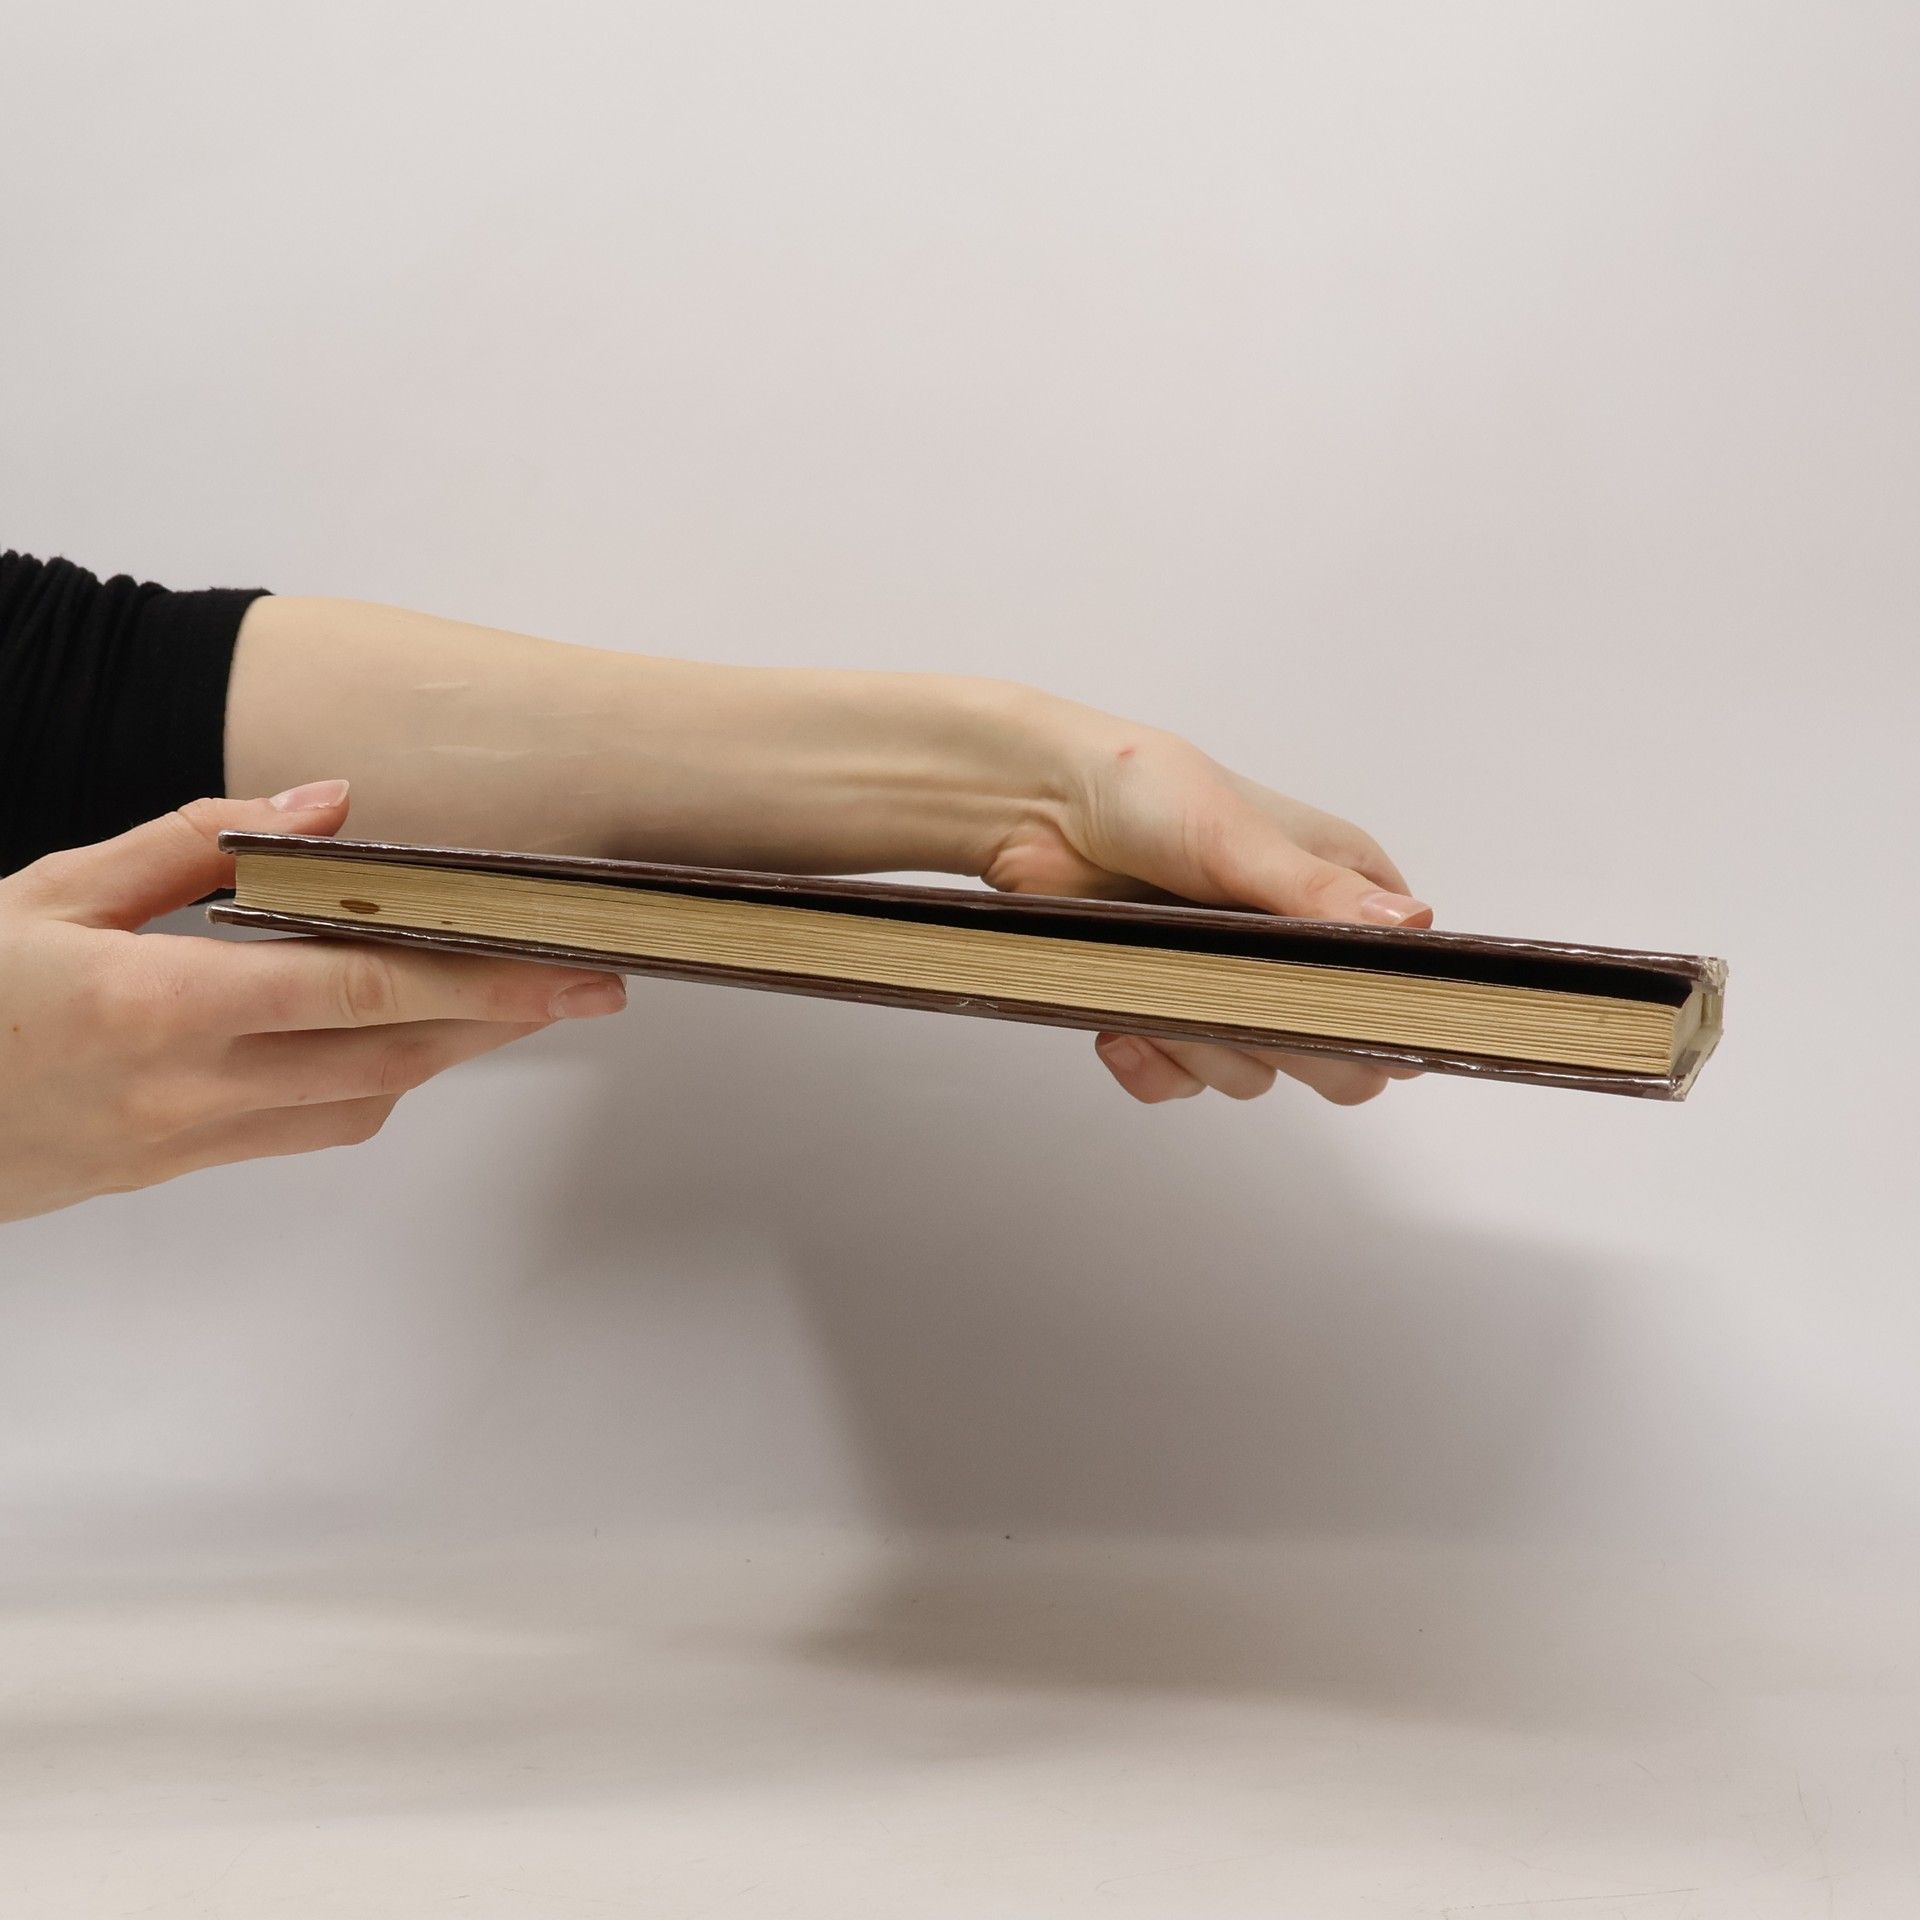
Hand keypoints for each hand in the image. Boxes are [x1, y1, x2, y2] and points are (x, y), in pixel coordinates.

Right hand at [0, 781, 626, 1223]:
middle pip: (392, 1059)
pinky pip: (309, 1129)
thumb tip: (325, 805)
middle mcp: (189, 1092)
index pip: (361, 995)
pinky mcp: (178, 1167)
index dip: (481, 984)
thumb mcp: (53, 891)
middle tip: (589, 985)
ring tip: (515, 1003)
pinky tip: (398, 1039)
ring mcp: (187, 1143)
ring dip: (448, 1055)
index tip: (568, 969)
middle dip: (502, 1022)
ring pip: (362, 1103)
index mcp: (158, 1009)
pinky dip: (374, 1083)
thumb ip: (193, 844)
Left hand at [981, 715, 1432, 1106]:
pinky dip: (1153, 1066)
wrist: (1035, 805)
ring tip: (1158, 996)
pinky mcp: (1170, 1014)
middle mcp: (1299, 947)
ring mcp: (1234, 986)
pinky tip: (1121, 1026)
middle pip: (1343, 1054)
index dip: (1381, 1016)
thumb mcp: (1234, 832)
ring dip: (1208, 1051)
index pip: (1405, 985)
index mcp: (1343, 892)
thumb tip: (1410, 928)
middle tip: (1238, 1005)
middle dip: (1290, 1044)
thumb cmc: (1140, 788)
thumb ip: (1315, 890)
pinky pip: (1183, 1083)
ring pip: (1258, 1075)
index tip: (1336, 1016)